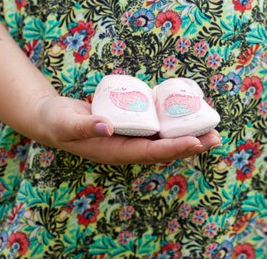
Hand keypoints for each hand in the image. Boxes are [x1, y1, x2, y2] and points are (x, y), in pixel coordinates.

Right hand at [31, 95, 221, 163]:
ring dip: (188, 134)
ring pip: (164, 139)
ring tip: (212, 128)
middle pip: (164, 149)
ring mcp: (130, 137)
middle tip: (216, 136)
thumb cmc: (56, 122)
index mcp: (114, 152)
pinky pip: (156, 126)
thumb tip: (107, 125)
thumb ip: (84, 125)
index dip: (174, 148)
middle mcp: (126, 147)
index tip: (195, 141)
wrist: (51, 118)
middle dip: (191, 144)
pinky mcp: (131, 125)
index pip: (150, 153)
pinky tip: (188, 114)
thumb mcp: (66, 123)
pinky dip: (173, 121)